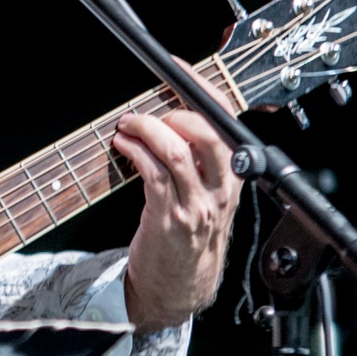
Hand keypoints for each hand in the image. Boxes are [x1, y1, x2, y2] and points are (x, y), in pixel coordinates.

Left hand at [115, 69, 240, 330]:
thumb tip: (172, 113)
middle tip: (151, 109)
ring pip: (176, 152)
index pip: (225, 121)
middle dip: (174, 111)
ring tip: (127, 125)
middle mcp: (220, 191)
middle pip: (207, 134)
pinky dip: (135, 152)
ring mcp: (195, 206)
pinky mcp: (169, 219)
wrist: (181, 288)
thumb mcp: (209, 196)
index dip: (202, 89)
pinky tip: (123, 145)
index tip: (177, 67)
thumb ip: (201, 159)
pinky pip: (153, 175)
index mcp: (233, 179)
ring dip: (146, 130)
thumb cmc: (190, 237)